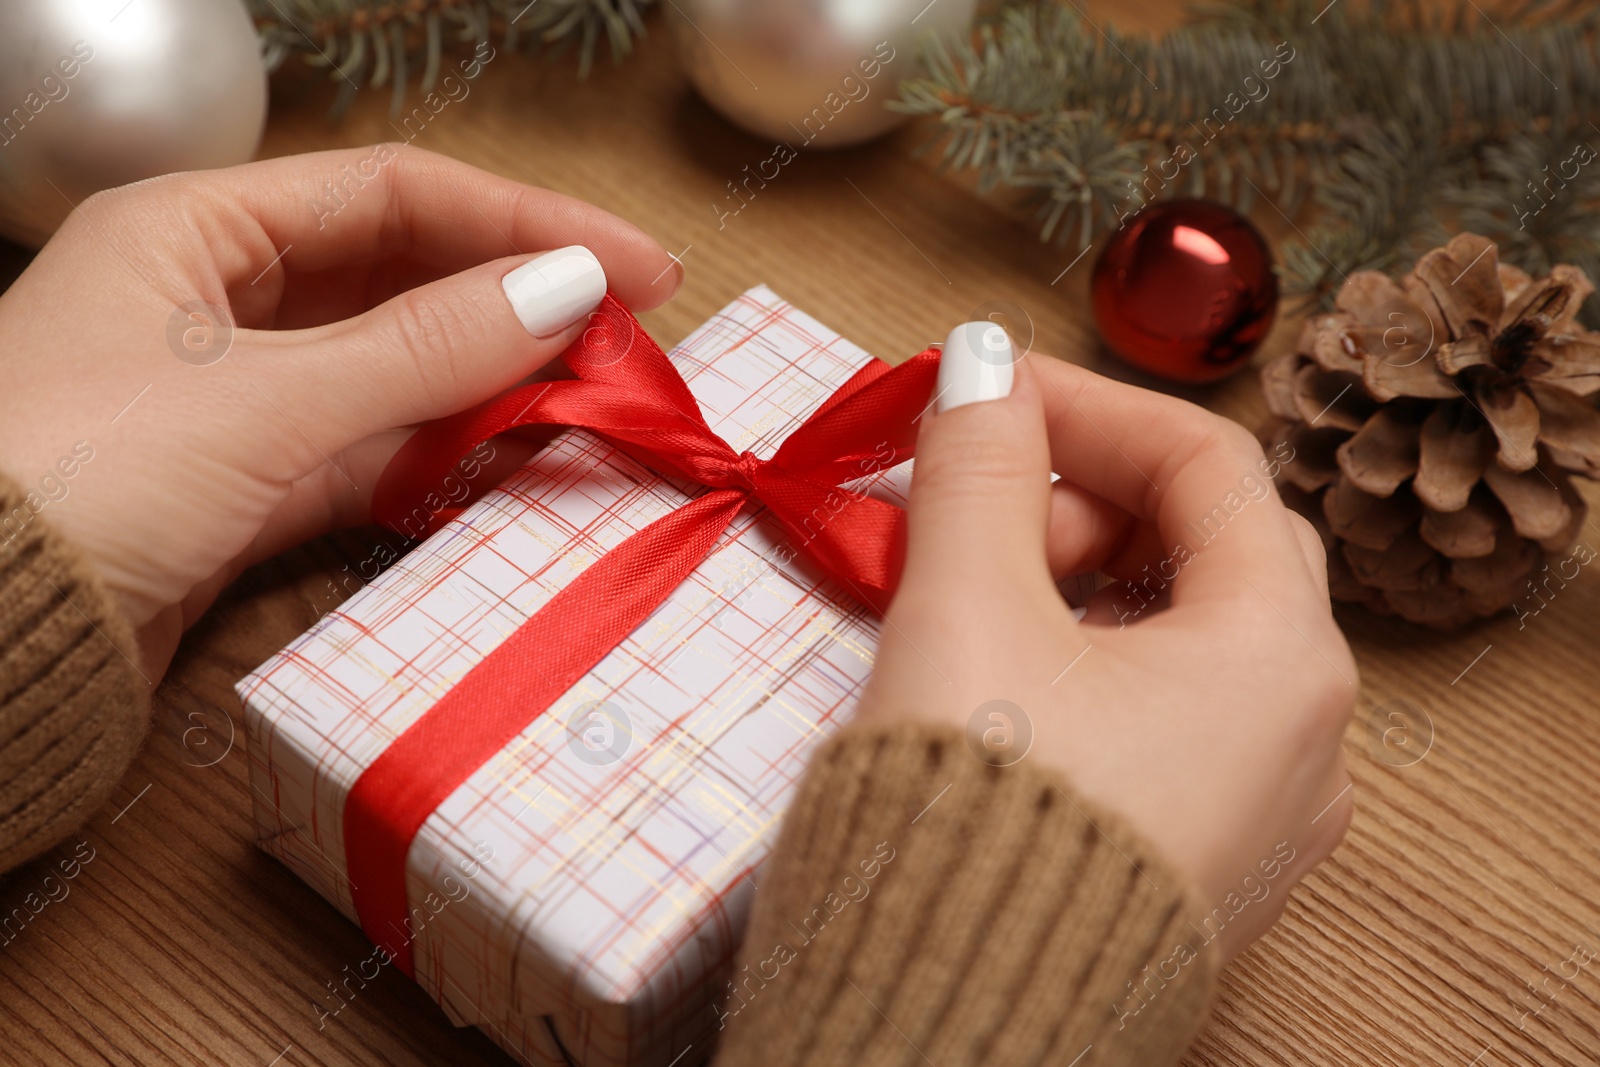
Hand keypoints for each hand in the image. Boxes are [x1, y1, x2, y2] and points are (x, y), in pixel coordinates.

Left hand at [0, 145, 680, 677]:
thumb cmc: (79, 479)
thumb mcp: (265, 400)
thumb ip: (427, 346)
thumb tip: (572, 291)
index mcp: (194, 227)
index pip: (395, 193)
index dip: (527, 221)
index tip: (637, 264)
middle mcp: (215, 298)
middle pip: (402, 276)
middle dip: (516, 301)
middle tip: (630, 334)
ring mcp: (234, 397)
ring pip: (394, 370)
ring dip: (490, 382)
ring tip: (594, 396)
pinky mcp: (245, 487)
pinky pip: (371, 451)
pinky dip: (442, 457)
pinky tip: (516, 461)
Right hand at [858, 324, 1357, 960]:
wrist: (949, 1030)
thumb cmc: (975, 824)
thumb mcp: (965, 612)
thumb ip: (977, 471)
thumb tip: (977, 364)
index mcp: (1277, 659)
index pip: (1207, 464)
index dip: (1087, 403)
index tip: (986, 390)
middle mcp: (1300, 736)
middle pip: (1207, 544)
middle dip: (1083, 496)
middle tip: (972, 499)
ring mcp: (1256, 806)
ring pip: (1184, 633)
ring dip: (1078, 578)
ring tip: (970, 585)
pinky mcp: (1196, 856)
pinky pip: (1164, 715)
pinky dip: (1087, 661)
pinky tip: (1004, 672)